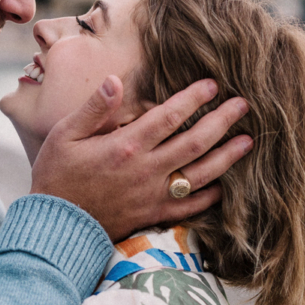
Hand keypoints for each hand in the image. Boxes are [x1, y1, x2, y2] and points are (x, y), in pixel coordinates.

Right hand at [29, 77, 251, 240]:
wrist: (56, 225)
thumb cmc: (57, 175)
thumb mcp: (64, 134)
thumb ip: (94, 108)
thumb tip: (115, 79)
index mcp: (126, 146)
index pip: (169, 116)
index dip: (193, 98)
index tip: (213, 84)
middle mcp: (146, 170)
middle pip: (195, 141)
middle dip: (222, 120)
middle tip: (243, 105)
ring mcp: (153, 195)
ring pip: (201, 172)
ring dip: (227, 156)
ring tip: (248, 140)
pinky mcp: (154, 215)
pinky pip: (190, 206)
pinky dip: (210, 195)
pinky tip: (224, 184)